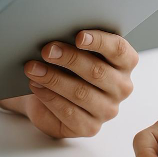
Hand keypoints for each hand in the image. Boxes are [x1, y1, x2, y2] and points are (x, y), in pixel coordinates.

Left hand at [0, 30, 137, 137]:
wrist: (49, 94)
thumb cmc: (66, 66)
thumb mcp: (74, 50)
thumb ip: (76, 42)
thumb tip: (60, 29)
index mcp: (125, 63)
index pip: (119, 50)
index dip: (99, 42)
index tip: (78, 36)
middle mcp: (121, 87)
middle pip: (97, 71)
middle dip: (69, 59)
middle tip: (46, 50)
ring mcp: (108, 110)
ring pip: (81, 93)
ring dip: (54, 78)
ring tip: (33, 68)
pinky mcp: (90, 127)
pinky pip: (69, 112)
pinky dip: (50, 97)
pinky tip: (36, 86)